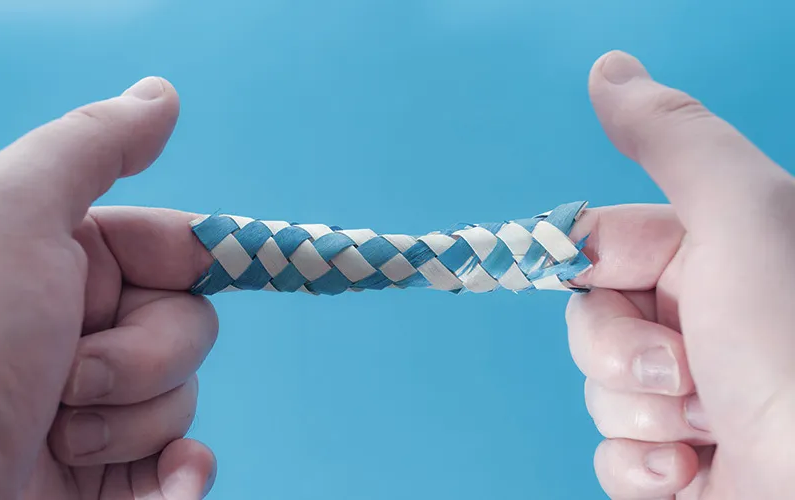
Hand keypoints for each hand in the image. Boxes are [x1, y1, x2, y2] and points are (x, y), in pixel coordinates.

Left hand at [0, 77, 217, 498]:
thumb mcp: (12, 219)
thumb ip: (91, 149)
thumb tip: (164, 94)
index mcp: (67, 266)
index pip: (179, 250)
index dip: (200, 261)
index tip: (224, 266)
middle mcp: (85, 333)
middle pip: (191, 328)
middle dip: (142, 359)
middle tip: (66, 378)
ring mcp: (101, 412)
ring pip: (184, 399)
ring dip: (134, 424)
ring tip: (57, 438)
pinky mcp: (114, 481)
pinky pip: (185, 465)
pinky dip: (179, 479)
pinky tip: (163, 488)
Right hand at [566, 51, 794, 498]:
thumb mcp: (742, 219)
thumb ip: (674, 140)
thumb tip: (608, 68)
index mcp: (714, 260)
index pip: (599, 246)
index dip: (587, 264)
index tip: (602, 279)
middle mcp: (699, 325)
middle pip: (588, 320)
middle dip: (621, 352)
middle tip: (688, 368)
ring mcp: (683, 400)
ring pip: (597, 391)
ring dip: (639, 413)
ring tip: (706, 429)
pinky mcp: (670, 464)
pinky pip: (610, 455)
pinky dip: (641, 468)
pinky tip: (690, 473)